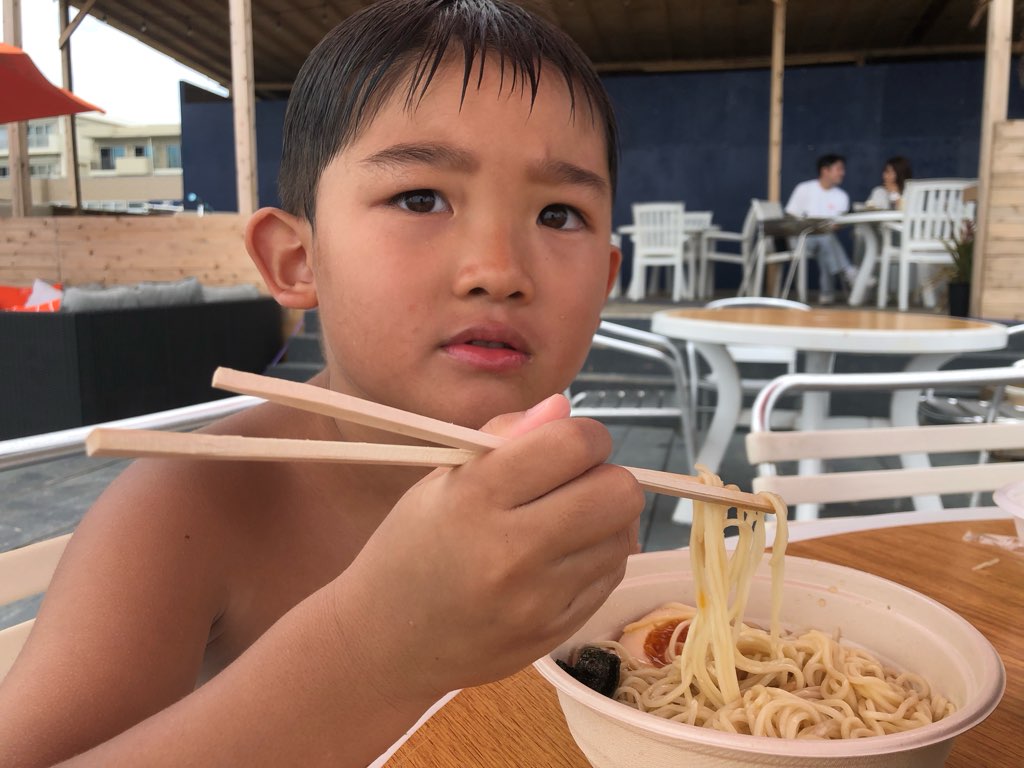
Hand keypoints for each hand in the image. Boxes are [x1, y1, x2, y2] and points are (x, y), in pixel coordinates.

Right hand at [336, 395, 643, 698]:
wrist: (388, 645)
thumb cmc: (410, 550)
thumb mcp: (439, 480)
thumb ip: (503, 436)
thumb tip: (563, 406)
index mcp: (475, 497)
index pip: (573, 444)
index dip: (586, 434)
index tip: (572, 442)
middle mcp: (512, 549)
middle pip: (618, 491)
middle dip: (605, 475)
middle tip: (576, 482)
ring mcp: (538, 599)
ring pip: (623, 533)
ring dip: (605, 518)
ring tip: (565, 521)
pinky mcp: (556, 632)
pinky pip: (611, 574)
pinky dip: (598, 557)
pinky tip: (562, 556)